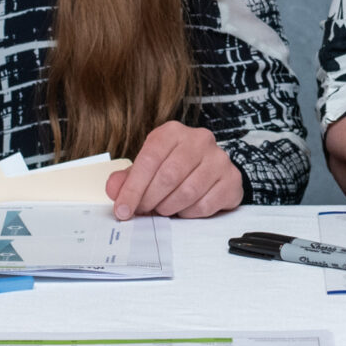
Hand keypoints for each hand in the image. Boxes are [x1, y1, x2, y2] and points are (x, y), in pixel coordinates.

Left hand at [104, 122, 244, 219]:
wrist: (210, 168)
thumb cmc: (174, 167)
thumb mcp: (148, 167)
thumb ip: (128, 178)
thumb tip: (114, 190)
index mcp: (173, 132)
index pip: (150, 159)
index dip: (133, 188)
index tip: (122, 210)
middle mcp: (199, 140)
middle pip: (169, 176)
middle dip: (150, 200)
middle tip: (142, 211)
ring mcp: (219, 159)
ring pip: (188, 192)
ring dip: (170, 207)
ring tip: (163, 209)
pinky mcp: (232, 179)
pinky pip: (206, 204)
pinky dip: (189, 213)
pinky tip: (184, 209)